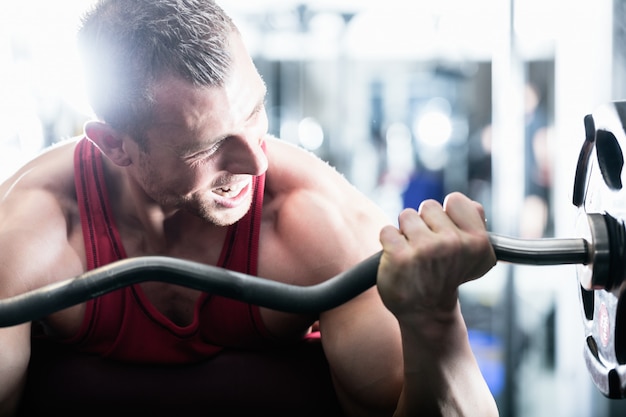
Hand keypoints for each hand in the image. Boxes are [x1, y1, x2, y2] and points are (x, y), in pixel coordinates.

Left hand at [376, 192, 495, 319]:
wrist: (427, 312)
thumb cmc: (447, 276)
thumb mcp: (474, 254)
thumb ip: (475, 222)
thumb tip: (466, 203)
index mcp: (476, 241)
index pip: (456, 200)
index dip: (446, 214)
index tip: (444, 232)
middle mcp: (452, 244)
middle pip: (428, 206)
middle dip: (425, 224)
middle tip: (428, 249)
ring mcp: (425, 250)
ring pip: (407, 216)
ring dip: (406, 233)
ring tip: (414, 254)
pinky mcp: (399, 256)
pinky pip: (387, 230)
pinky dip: (389, 243)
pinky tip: (399, 260)